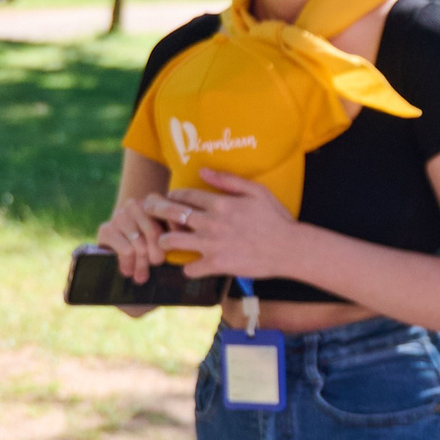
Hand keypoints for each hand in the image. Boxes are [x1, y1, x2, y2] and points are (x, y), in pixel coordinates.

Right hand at [95, 191, 177, 282]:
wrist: (119, 240)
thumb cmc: (150, 239)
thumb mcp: (166, 233)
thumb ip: (176, 235)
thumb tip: (183, 251)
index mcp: (154, 200)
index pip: (170, 215)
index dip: (178, 231)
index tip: (183, 246)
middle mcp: (135, 205)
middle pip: (153, 232)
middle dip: (157, 253)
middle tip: (158, 265)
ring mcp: (119, 216)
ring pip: (140, 245)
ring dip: (142, 264)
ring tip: (142, 276)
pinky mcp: (105, 229)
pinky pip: (126, 250)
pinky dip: (129, 264)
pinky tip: (128, 271)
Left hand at [157, 169, 302, 280]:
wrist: (291, 249)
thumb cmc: (277, 219)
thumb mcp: (258, 191)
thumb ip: (229, 180)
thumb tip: (202, 171)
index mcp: (221, 203)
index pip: (185, 195)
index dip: (172, 195)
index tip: (168, 198)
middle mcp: (211, 222)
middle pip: (171, 213)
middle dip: (155, 210)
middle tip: (148, 211)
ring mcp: (212, 244)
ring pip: (171, 241)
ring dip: (164, 240)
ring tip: (164, 242)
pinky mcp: (217, 264)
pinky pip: (190, 268)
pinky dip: (187, 268)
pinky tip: (190, 266)